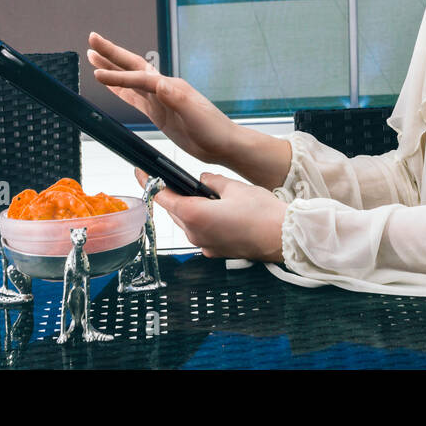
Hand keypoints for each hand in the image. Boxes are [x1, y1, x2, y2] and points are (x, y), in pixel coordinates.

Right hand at [88, 31, 235, 164]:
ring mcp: (159, 99)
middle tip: (92, 39)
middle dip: (111, 53)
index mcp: (171, 86)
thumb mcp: (195, 115)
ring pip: (129, 80)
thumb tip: (159, 82)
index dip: (118, 76)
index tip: (98, 73)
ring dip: (112, 68)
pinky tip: (110, 85)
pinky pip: (134, 97)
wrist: (224, 144)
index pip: (139, 77)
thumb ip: (177, 98)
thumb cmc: (214, 129)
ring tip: (93, 56)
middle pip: (132, 66)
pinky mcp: (158, 112)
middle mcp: (163, 88)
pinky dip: (119, 89)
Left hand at [137, 167, 286, 262]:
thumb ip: (213, 181)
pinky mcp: (215, 251)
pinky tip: (219, 213)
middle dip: (175, 195)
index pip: (162, 197)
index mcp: (196, 215)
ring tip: (208, 197)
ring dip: (191, 209)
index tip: (141, 174)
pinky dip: (204, 222)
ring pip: (187, 222)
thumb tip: (204, 180)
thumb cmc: (263, 215)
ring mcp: (205, 246)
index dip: (150, 184)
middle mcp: (196, 234)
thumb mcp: (235, 187)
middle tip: (180, 181)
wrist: (284, 238)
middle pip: (174, 211)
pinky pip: (201, 233)